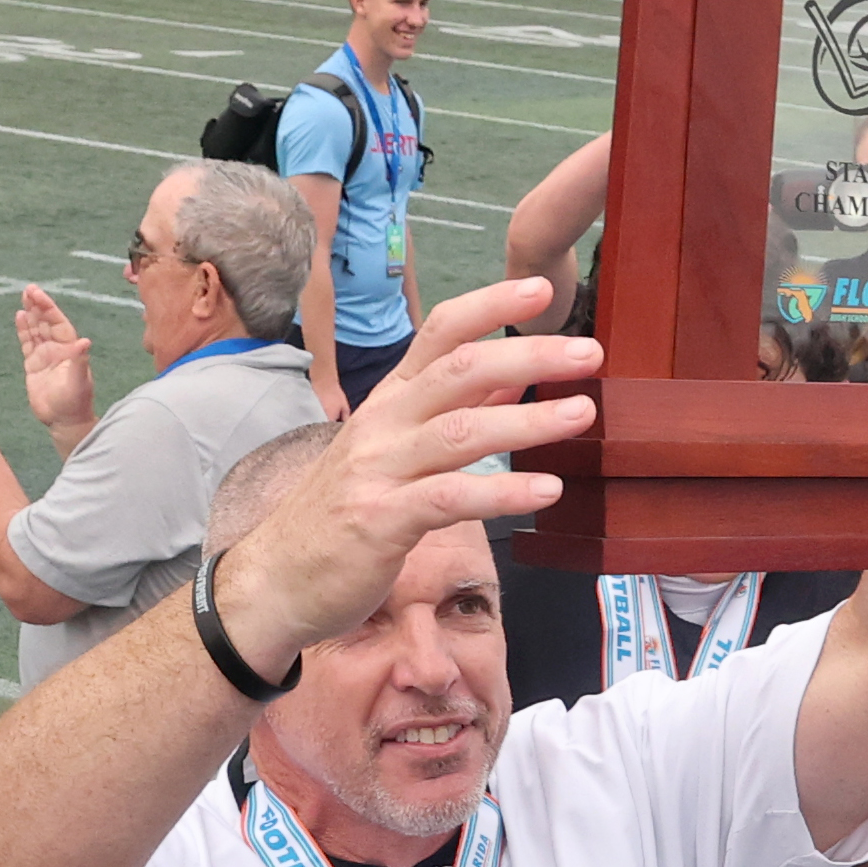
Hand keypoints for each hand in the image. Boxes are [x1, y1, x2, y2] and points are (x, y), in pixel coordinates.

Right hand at [12, 284, 95, 438]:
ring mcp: (45, 356)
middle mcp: (57, 349)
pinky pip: (27, 343)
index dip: (49, 308)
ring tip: (24, 297)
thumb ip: (80, 360)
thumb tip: (85, 341)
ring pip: (36, 330)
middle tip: (28, 289)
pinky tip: (19, 317)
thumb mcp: (79, 380)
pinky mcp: (33, 365)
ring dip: (31, 314)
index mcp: (70, 349)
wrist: (64, 421)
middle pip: (46, 322)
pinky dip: (24, 330)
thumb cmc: (76, 401)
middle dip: (38, 306)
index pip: (58, 323)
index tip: (38, 294)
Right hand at [221, 277, 597, 661]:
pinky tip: (546, 491)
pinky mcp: (382, 520)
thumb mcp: (397, 451)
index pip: (440, 333)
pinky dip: (503, 492)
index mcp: (389, 400)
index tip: (541, 288)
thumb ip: (454, 412)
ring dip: (527, 420)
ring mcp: (379, 470)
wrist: (278, 578)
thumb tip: (513, 376)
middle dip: (528, 354)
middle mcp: (383, 424)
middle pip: (459, 370)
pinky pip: (451, 498)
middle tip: (589, 352)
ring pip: (461, 431)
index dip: (490, 305)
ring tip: (582, 413)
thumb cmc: (346, 513)